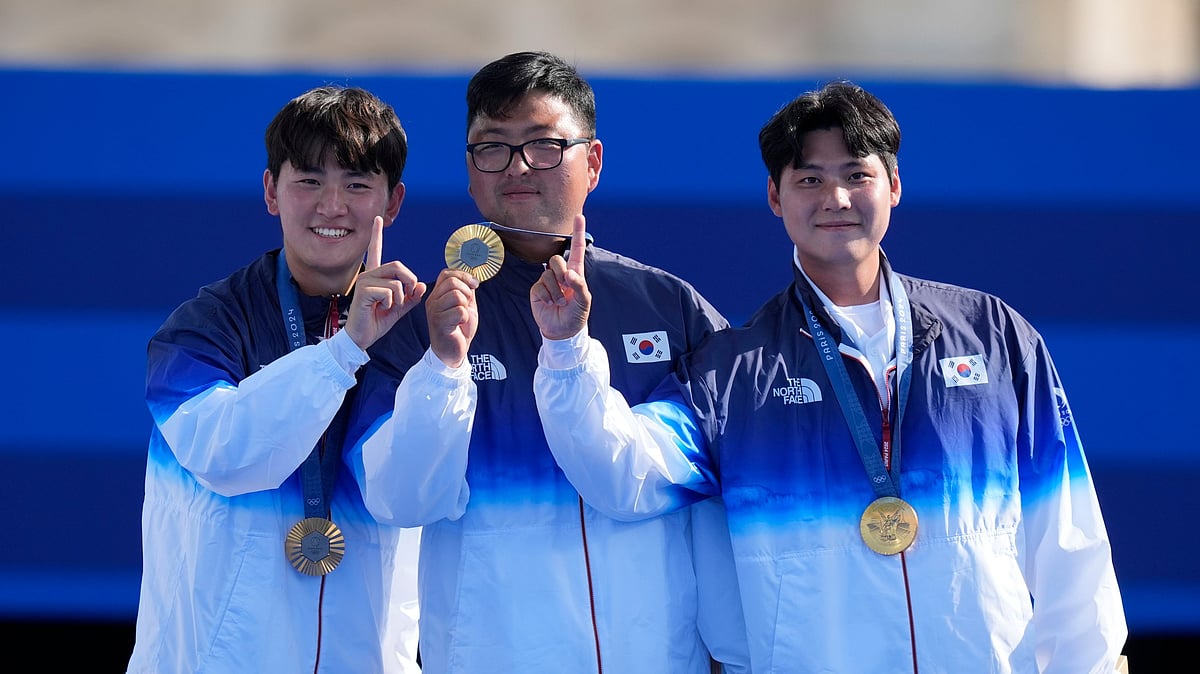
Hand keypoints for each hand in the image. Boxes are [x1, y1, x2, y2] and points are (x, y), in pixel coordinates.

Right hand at [344, 216, 427, 349]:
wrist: (361, 338)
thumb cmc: (376, 322)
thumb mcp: (399, 309)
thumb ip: (411, 297)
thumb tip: (422, 285)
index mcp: (376, 277)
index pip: (377, 251)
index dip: (377, 235)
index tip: (377, 219)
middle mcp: (368, 275)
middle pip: (397, 265)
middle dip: (409, 281)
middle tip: (408, 296)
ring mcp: (364, 281)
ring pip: (396, 281)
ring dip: (400, 298)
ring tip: (387, 307)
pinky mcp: (363, 291)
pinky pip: (389, 292)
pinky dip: (391, 304)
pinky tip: (379, 309)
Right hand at [425, 269, 478, 367]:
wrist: (452, 352)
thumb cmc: (458, 330)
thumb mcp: (464, 306)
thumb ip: (466, 291)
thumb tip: (472, 278)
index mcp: (437, 295)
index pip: (446, 273)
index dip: (463, 275)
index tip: (474, 285)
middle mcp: (433, 301)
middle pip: (452, 282)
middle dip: (466, 292)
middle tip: (466, 306)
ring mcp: (434, 311)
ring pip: (456, 295)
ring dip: (466, 306)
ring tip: (461, 317)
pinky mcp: (439, 323)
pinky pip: (460, 311)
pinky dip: (465, 318)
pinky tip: (459, 325)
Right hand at [531, 214, 589, 339]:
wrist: (561, 331)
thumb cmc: (576, 315)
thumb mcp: (584, 301)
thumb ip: (579, 286)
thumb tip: (569, 275)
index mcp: (576, 273)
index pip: (576, 249)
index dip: (578, 232)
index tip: (579, 216)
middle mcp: (561, 274)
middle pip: (556, 259)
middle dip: (561, 272)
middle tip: (566, 287)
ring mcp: (548, 281)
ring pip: (548, 272)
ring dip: (556, 290)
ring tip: (560, 302)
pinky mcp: (537, 289)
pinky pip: (540, 284)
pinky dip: (547, 295)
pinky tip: (550, 303)